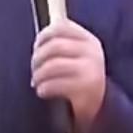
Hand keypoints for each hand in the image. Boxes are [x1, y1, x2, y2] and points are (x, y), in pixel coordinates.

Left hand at [31, 18, 106, 132]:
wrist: (98, 105)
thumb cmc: (80, 78)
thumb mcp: (76, 56)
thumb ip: (62, 44)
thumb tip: (38, 41)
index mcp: (88, 40)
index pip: (62, 27)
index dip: (44, 35)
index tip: (36, 46)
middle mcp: (92, 52)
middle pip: (54, 46)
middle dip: (38, 58)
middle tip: (34, 68)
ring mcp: (90, 69)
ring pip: (53, 65)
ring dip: (39, 74)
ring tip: (36, 81)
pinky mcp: (85, 88)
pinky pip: (55, 84)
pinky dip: (44, 88)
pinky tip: (42, 91)